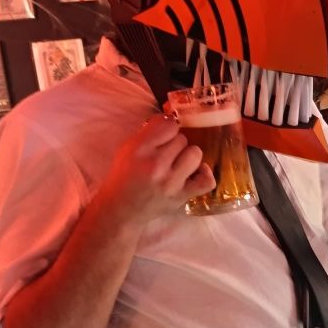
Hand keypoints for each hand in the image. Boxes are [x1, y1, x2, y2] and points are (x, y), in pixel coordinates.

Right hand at [101, 114, 215, 224]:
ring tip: (178, 164)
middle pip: (182, 138)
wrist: (121, 209)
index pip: (169, 124)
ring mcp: (171, 182)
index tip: (163, 136)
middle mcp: (156, 165)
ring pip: (195, 154)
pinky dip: (203, 174)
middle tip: (166, 154)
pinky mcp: (181, 197)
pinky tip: (193, 173)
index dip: (167, 128)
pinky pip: (206, 180)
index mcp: (139, 149)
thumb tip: (173, 117)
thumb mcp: (128, 148)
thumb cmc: (124, 176)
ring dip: (188, 157)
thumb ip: (149, 132)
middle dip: (175, 144)